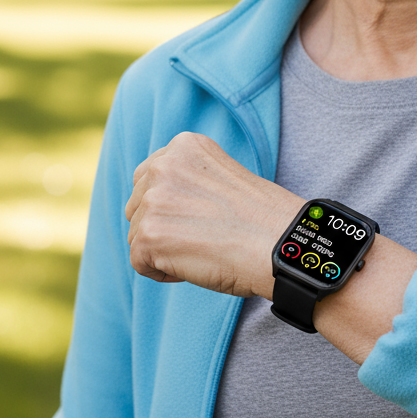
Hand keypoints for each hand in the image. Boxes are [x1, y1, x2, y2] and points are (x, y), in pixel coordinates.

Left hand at [125, 132, 299, 297]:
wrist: (279, 242)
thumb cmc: (261, 216)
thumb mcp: (220, 175)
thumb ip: (186, 178)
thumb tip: (154, 203)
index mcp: (183, 145)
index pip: (149, 178)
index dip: (172, 204)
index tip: (202, 215)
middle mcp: (162, 166)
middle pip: (137, 206)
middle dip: (162, 225)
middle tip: (204, 233)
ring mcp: (153, 200)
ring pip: (137, 235)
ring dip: (164, 249)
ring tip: (204, 247)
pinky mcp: (148, 236)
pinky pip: (140, 263)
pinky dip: (165, 272)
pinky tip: (197, 263)